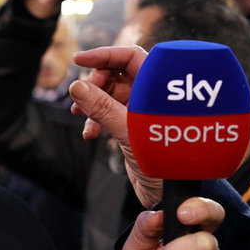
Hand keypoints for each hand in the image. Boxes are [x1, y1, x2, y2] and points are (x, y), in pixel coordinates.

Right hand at [69, 44, 160, 207]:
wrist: (172, 195)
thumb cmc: (164, 163)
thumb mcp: (129, 132)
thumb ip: (102, 108)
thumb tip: (77, 87)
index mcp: (158, 87)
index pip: (129, 56)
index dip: (104, 55)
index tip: (79, 59)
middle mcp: (151, 95)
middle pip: (116, 74)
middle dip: (95, 84)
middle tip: (82, 100)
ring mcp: (142, 111)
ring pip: (110, 94)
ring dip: (93, 104)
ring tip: (81, 118)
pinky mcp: (133, 127)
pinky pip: (110, 112)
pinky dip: (97, 119)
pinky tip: (90, 134)